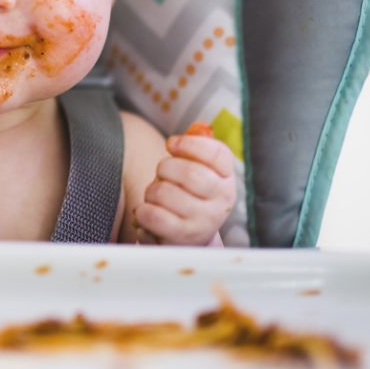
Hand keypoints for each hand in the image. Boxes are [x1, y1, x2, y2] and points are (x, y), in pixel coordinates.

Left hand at [134, 126, 235, 245]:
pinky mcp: (182, 237)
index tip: (172, 144)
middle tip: (162, 175)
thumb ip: (195, 149)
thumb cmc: (189, 196)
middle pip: (189, 173)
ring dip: (151, 191)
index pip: (217, 154)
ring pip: (165, 192)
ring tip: (157, 198)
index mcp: (226, 178)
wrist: (189, 239)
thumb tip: (193, 130)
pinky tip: (148, 213)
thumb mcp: (199, 171)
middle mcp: (221, 201)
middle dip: (164, 168)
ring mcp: (204, 221)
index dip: (190, 144)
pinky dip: (143, 211)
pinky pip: (153, 215)